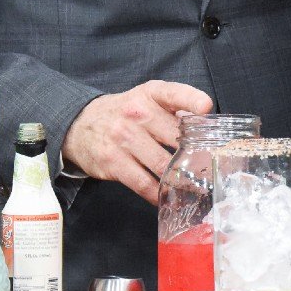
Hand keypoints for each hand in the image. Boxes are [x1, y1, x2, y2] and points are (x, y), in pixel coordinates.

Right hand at [61, 80, 211, 202]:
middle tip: (210, 167)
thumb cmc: (124, 113)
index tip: (206, 108)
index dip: (192, 100)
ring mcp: (123, 138)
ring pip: (162, 164)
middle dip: (195, 154)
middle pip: (174, 136)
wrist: (79, 125)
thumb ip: (174, 109)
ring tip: (195, 187)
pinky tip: (166, 197)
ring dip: (180, 179)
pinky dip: (157, 193)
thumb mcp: (146, 99)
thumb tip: (205, 125)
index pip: (173, 93)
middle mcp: (136, 113)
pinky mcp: (113, 162)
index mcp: (149, 94)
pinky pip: (143, 183)